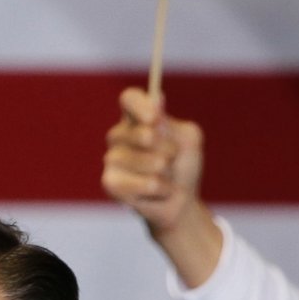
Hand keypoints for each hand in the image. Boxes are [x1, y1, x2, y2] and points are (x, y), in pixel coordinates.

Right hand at [101, 88, 222, 285]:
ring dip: (168, 172)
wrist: (179, 200)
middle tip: (171, 158)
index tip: (155, 118)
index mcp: (136, 117)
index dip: (140, 105)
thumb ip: (173, 125)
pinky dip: (162, 189)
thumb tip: (156, 106)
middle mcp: (119, 135)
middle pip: (143, 134)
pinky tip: (156, 191)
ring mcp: (112, 158)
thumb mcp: (188, 140)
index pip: (130, 99)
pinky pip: (148, 184)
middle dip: (170, 149)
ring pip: (151, 162)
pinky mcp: (110, 182)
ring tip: (165, 177)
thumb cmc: (183, 165)